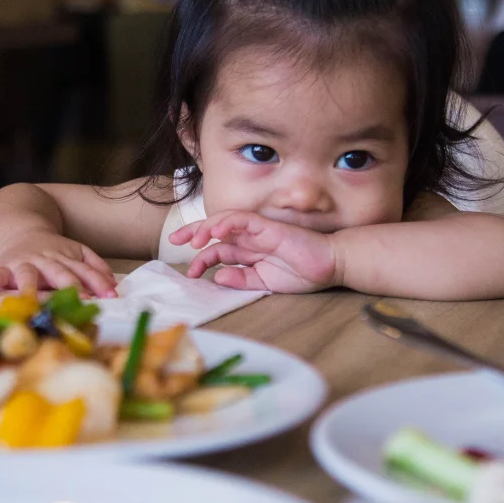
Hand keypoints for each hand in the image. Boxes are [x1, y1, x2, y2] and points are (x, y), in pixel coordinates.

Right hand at [0, 231, 117, 299]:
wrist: (19, 228)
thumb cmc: (51, 249)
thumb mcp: (77, 252)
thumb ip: (95, 267)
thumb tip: (113, 287)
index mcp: (66, 257)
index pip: (85, 270)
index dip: (97, 282)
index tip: (109, 297)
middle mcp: (46, 260)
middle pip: (60, 273)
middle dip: (69, 285)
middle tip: (79, 300)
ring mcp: (24, 263)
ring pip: (28, 274)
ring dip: (30, 287)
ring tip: (30, 299)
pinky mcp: (4, 267)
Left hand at [169, 211, 338, 292]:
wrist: (329, 265)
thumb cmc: (301, 273)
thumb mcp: (265, 283)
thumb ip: (242, 280)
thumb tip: (218, 277)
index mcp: (247, 252)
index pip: (218, 249)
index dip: (201, 257)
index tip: (189, 272)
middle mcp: (249, 238)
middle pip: (214, 230)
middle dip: (193, 233)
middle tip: (174, 241)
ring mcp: (257, 230)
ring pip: (224, 220)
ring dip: (206, 227)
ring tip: (193, 240)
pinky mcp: (268, 226)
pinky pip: (243, 219)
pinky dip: (228, 222)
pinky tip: (216, 232)